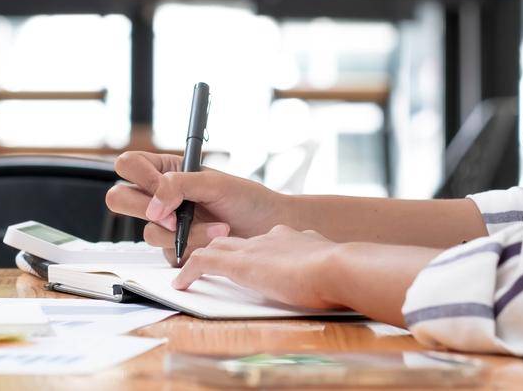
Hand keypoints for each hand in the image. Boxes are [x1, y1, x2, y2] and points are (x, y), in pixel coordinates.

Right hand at [106, 151, 286, 263]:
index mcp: (165, 170)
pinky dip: (194, 246)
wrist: (266, 228)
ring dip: (185, 232)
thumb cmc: (246, 199)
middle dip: (146, 209)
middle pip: (119, 198)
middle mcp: (159, 197)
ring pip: (147, 231)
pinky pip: (167, 253)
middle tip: (175, 215)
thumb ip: (178, 185)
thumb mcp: (213, 182)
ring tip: (216, 227)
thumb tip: (154, 205)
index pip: (128, 165)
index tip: (162, 186)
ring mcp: (166, 225)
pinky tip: (215, 239)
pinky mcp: (175, 249)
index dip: (140, 176)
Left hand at [170, 224, 342, 309]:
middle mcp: (269, 239)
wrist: (337, 267)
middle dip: (217, 247)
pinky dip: (189, 271)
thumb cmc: (341, 271)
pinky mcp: (240, 264)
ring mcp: (253, 249)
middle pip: (233, 239)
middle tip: (205, 258)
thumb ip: (324, 263)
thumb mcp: (332, 263)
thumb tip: (330, 271)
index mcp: (292, 239)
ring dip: (197, 256)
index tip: (249, 260)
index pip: (264, 240)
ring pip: (213, 246)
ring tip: (185, 271)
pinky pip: (203, 262)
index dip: (253, 249)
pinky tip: (180, 284)